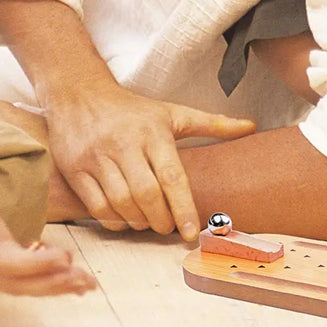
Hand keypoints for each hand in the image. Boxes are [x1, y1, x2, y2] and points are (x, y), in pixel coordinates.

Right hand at [0, 157, 96, 295]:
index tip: (66, 257)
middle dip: (55, 283)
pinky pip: (21, 278)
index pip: (8, 265)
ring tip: (86, 282)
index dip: (38, 264)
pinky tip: (68, 276)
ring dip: (55, 285)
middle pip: (19, 284)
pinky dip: (45, 278)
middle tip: (88, 280)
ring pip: (23, 285)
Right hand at [38, 83, 254, 238]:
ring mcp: (97, 157)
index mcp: (153, 131)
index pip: (172, 176)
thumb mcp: (172, 113)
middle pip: (146, 194)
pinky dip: (113, 220)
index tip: (192, 232)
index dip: (184, 208)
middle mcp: (124, 144)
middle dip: (160, 219)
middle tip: (168, 227)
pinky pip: (96, 206)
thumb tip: (251, 126)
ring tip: (148, 223)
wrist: (79, 93)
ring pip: (121, 203)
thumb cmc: (132, 110)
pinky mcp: (75, 168)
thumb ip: (211, 123)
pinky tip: (124, 220)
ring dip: (137, 222)